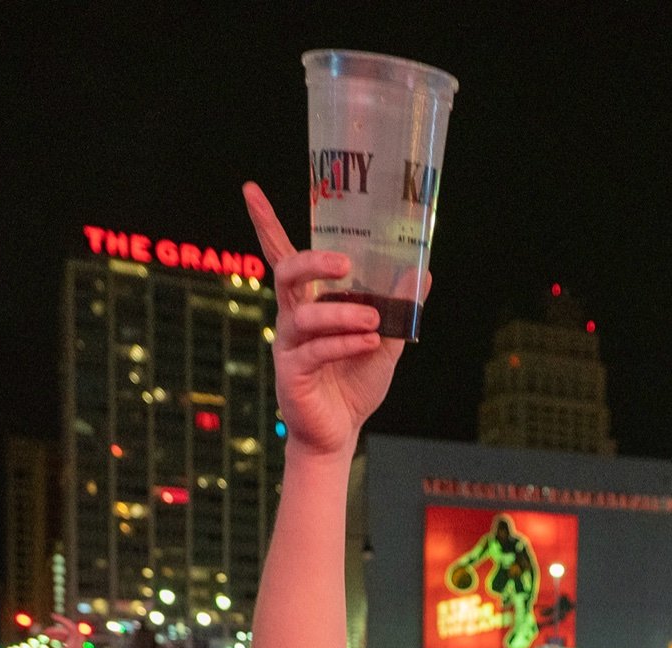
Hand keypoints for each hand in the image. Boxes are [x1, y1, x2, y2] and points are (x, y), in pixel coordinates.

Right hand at [242, 182, 402, 456]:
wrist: (340, 433)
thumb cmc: (353, 384)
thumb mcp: (385, 341)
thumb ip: (398, 307)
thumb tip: (421, 271)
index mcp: (309, 303)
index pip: (283, 256)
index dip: (265, 224)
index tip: (251, 190)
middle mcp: (292, 318)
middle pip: (288, 274)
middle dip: (314, 263)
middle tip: (346, 264)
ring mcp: (289, 346)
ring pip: (305, 316)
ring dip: (342, 314)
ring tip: (372, 322)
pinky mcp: (292, 374)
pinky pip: (315, 351)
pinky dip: (344, 344)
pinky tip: (367, 344)